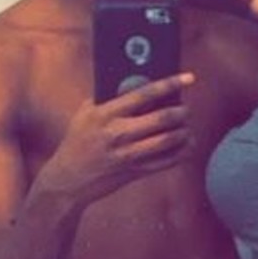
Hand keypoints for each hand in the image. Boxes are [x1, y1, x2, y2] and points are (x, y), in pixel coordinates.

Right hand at [45, 73, 193, 207]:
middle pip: (161, 118)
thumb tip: (138, 82)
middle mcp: (118, 133)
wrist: (69, 179)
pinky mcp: (134, 172)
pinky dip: (181, 153)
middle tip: (185, 110)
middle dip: (180, 112)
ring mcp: (127, 155)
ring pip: (168, 141)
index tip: (188, 78)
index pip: (145, 94)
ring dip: (183, 133)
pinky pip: (166, 162)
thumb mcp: (86, 113)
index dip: (170, 84)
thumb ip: (109, 97)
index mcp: (106, 114)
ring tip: (186, 128)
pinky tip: (185, 146)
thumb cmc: (78, 140)